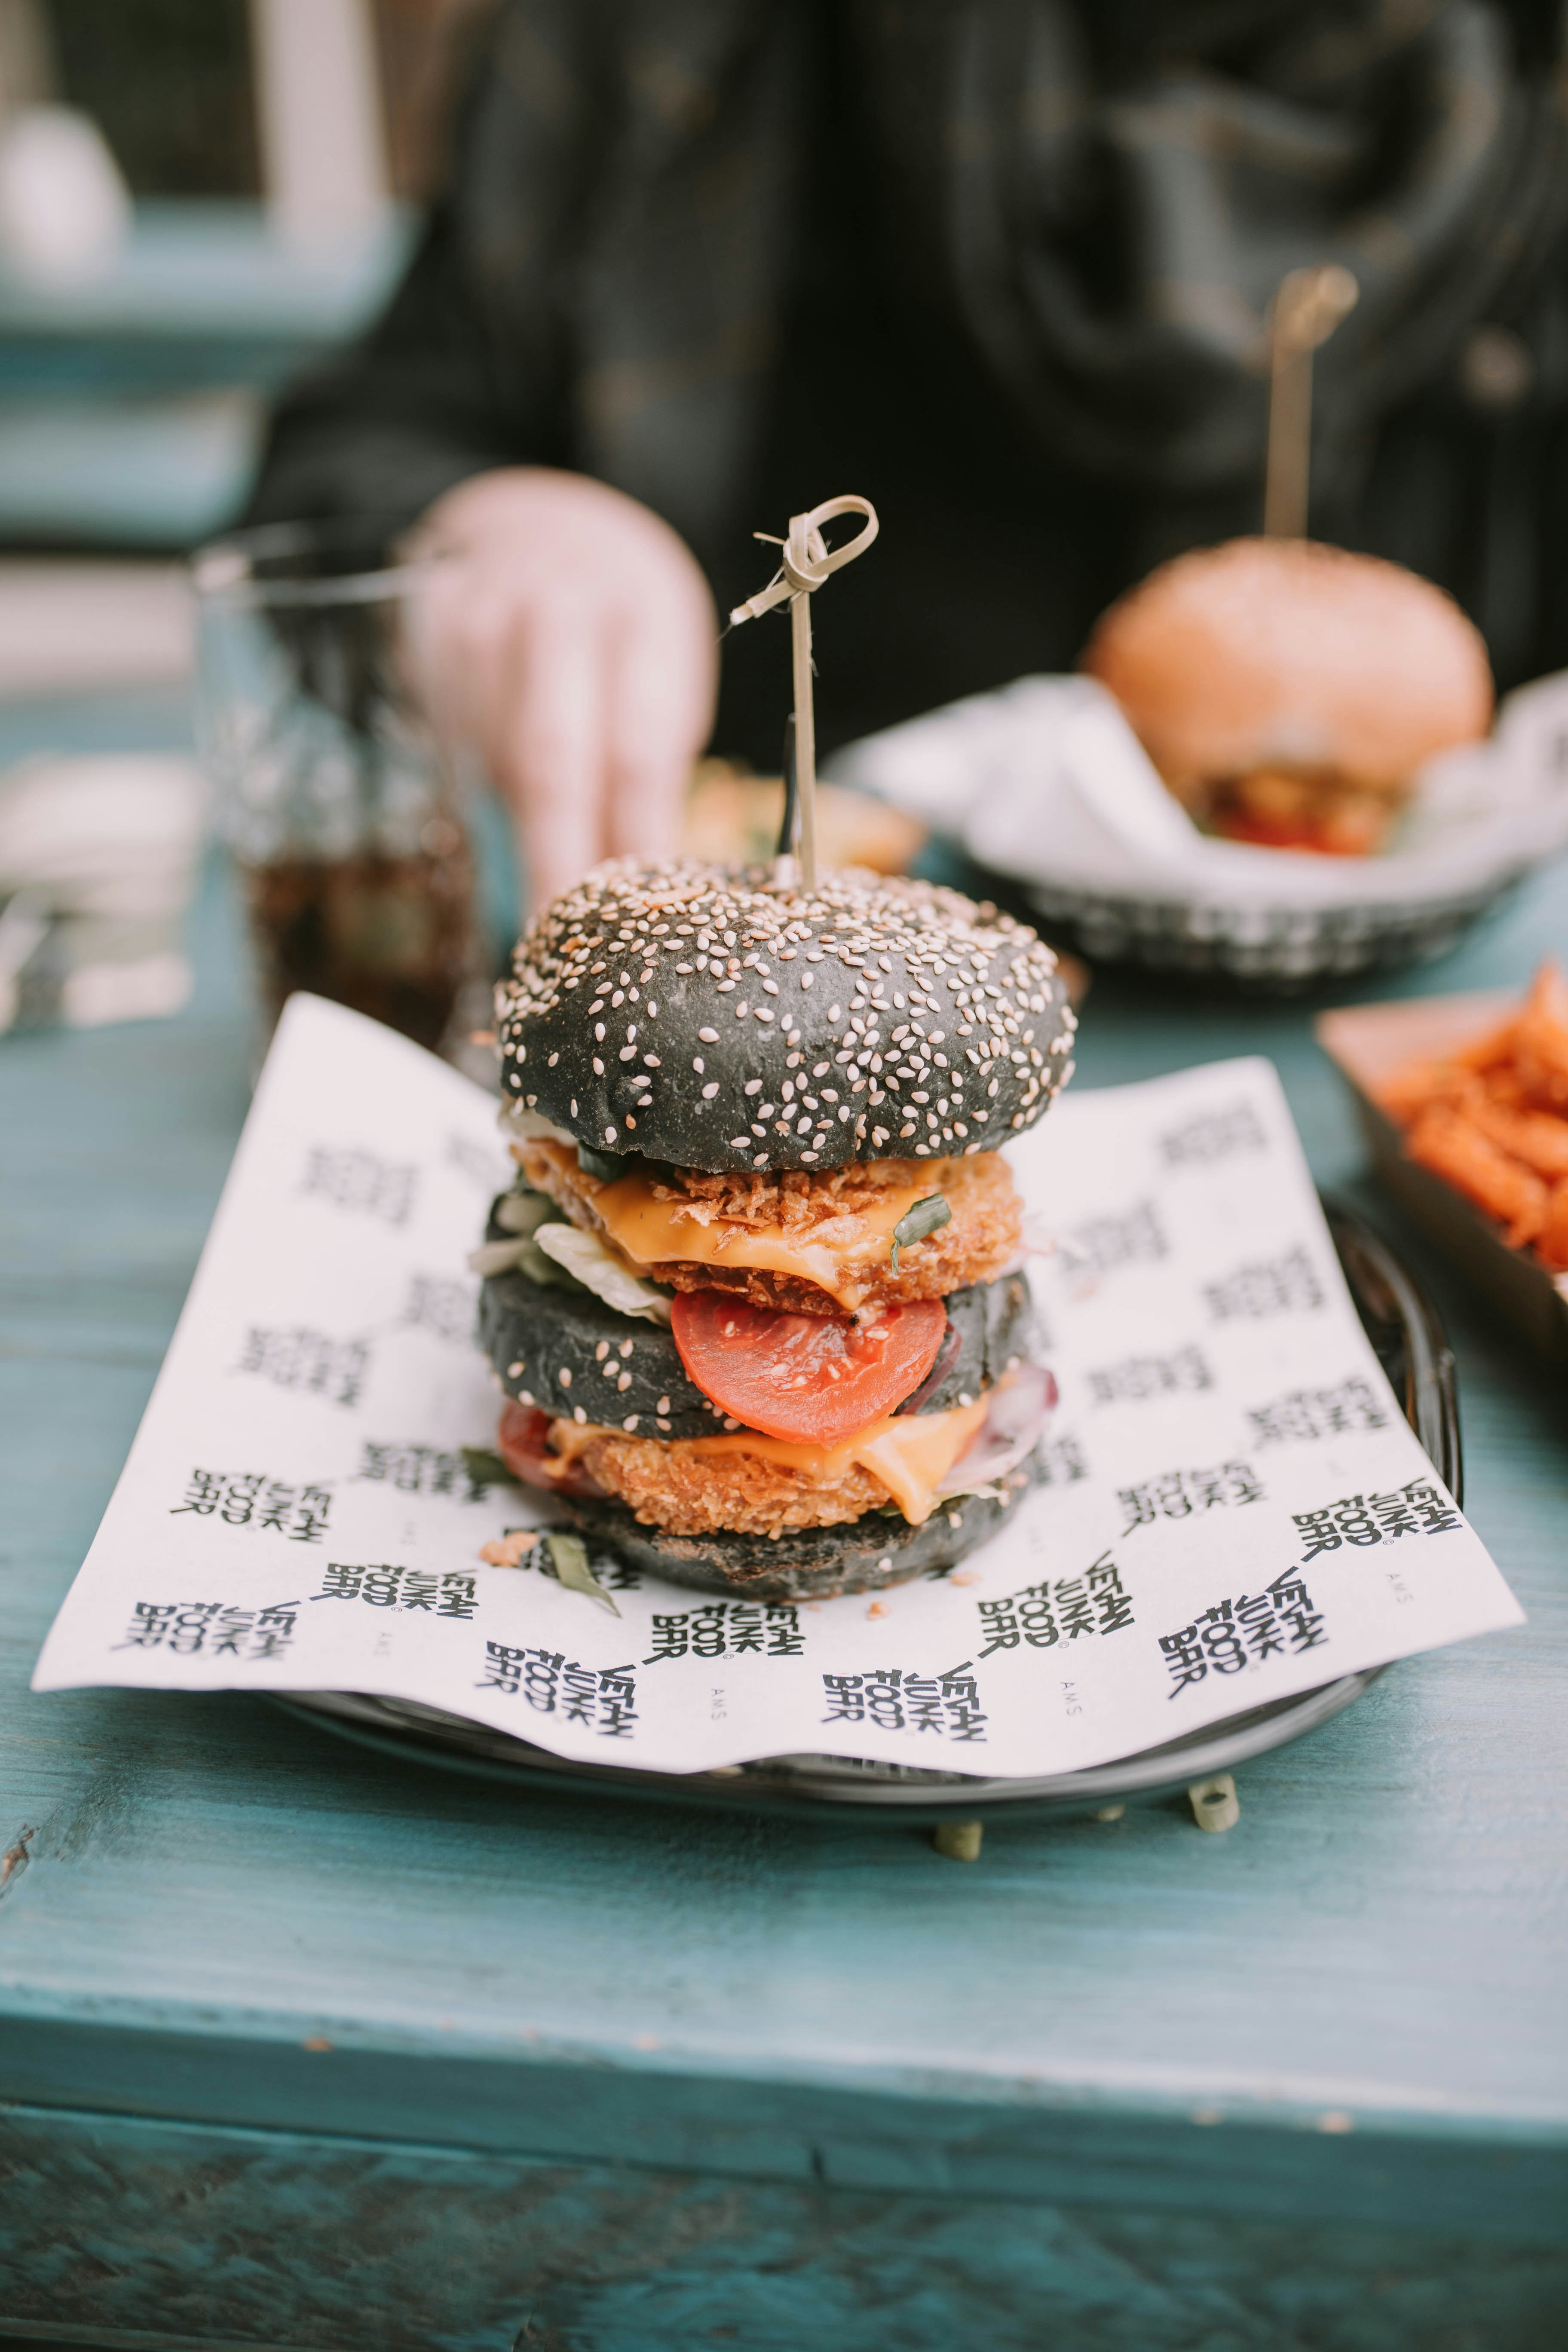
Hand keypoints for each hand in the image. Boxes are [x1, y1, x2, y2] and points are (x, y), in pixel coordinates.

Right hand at [408, 468, 717, 906]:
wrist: (542, 524)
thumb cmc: (622, 626)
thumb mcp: (662, 678)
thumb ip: (648, 774)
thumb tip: (640, 891)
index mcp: (640, 619)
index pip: (633, 751)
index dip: (624, 845)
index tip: (619, 922)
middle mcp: (556, 607)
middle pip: (548, 760)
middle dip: (552, 861)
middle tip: (555, 940)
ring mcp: (477, 612)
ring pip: (488, 755)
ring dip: (514, 826)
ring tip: (540, 875)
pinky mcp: (422, 630)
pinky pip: (444, 733)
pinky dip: (473, 781)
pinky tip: (493, 795)